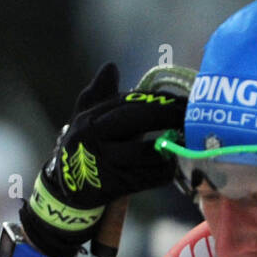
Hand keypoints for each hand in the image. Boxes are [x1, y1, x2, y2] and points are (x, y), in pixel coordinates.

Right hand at [20, 63, 185, 256]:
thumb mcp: (85, 119)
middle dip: (167, 115)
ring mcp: (105, 164)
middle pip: (136, 121)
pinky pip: (148, 177)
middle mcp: (95, 139)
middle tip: (190, 115)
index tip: (183, 99)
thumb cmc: (85, 148)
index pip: (129, 102)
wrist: (66, 190)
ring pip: (146, 153)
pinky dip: (164, 171)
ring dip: (169, 147)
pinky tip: (172, 165)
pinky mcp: (115, 186)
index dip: (158, 99)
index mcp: (91, 119)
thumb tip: (110, 66)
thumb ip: (99, 93)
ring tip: (185, 141)